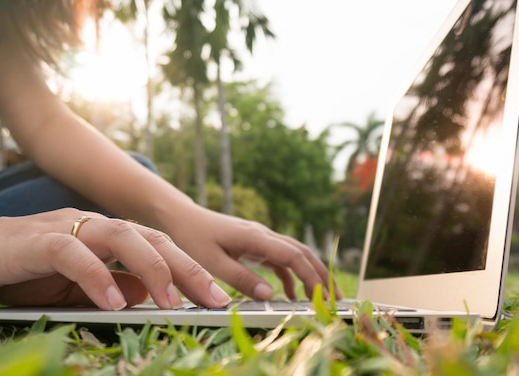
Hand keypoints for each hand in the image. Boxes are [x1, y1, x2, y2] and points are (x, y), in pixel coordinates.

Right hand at [0, 208, 231, 309]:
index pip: (158, 246)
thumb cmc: (21, 268)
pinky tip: (113, 302)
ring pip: (121, 236)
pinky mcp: (36, 241)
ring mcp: (66, 229)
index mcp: (106, 235)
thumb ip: (112, 284)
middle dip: (187, 269)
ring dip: (152, 269)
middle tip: (214, 300)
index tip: (217, 298)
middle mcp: (93, 225)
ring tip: (173, 303)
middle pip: (151, 238)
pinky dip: (96, 276)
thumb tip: (148, 296)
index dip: (190, 269)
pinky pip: (72, 254)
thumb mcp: (76, 284)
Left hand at [163, 206, 341, 300]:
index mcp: (255, 237)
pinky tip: (293, 295)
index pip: (293, 256)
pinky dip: (291, 276)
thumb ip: (241, 279)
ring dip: (311, 274)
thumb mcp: (213, 262)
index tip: (323, 296)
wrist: (183, 218)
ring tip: (323, 298)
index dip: (311, 276)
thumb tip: (270, 297)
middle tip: (336, 299)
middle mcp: (263, 235)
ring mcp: (261, 238)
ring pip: (295, 255)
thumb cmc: (193, 238)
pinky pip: (281, 260)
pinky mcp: (255, 244)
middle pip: (302, 253)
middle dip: (321, 276)